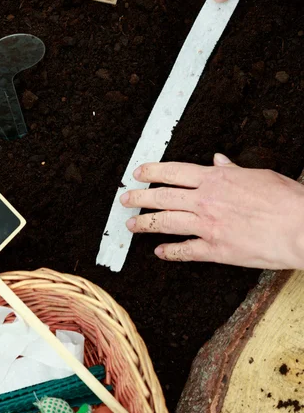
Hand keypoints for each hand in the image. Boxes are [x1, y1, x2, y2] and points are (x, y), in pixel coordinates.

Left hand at [120, 154, 303, 268]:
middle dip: (140, 198)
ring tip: (131, 225)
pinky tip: (159, 253)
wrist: (301, 226)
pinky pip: (186, 251)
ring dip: (146, 224)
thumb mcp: (257, 174)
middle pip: (163, 197)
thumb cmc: (285, 198)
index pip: (174, 172)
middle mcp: (206, 200)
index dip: (152, 171)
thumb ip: (232, 169)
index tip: (138, 173)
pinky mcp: (216, 250)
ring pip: (167, 223)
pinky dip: (170, 252)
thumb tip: (218, 160)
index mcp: (215, 178)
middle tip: (125, 199)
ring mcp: (208, 226)